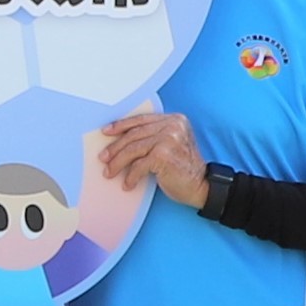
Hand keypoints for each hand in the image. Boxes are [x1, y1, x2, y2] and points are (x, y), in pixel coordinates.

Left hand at [94, 109, 210, 210]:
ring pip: (133, 149)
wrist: (202, 186)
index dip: (121, 125)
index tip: (106, 132)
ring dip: (117, 163)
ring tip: (109, 172)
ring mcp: (169, 139)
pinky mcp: (164, 155)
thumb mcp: (171, 144)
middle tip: (103, 158)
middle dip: (115, 147)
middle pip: (134, 134)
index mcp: (174, 119)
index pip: (141, 120)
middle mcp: (173, 126)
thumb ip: (154, 135)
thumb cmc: (183, 168)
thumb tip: (120, 139)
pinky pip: (138, 165)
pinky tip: (127, 184)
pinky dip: (130, 176)